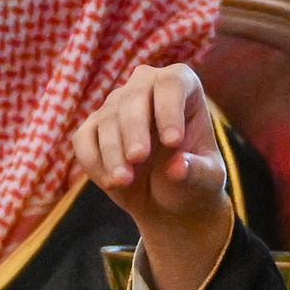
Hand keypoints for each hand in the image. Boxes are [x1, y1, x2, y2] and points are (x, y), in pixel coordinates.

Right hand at [71, 65, 235, 289]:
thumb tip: (179, 169)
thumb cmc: (196, 187)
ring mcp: (116, 107)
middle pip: (132, 97)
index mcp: (183, 88)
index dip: (167, 109)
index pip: (172, 82)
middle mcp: (147, 88)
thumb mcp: (206, 185)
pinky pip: (83, 138)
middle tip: (139, 166)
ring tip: (124, 183)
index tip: (169, 145)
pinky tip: (111, 182)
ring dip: (111, 151)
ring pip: (104, 117)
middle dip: (133, 132)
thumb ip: (197, 176)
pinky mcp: (92, 130)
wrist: (171, 207)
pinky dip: (92, 160)